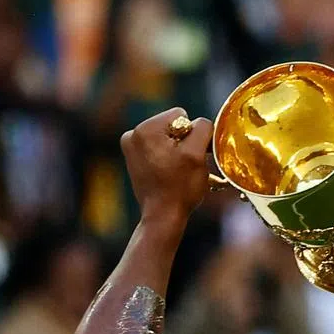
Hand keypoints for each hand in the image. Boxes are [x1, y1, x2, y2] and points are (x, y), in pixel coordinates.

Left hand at [120, 108, 212, 224]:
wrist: (163, 216)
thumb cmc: (180, 188)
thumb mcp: (197, 154)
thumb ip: (202, 128)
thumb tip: (199, 123)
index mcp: (145, 129)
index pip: (181, 116)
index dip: (192, 136)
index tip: (187, 158)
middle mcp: (133, 134)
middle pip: (173, 125)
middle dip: (183, 143)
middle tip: (182, 167)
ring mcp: (130, 146)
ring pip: (167, 137)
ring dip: (176, 151)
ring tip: (176, 172)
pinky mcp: (133, 158)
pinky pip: (159, 147)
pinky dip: (167, 158)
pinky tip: (168, 173)